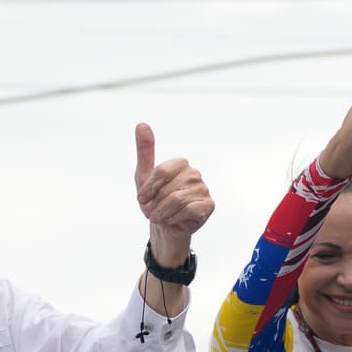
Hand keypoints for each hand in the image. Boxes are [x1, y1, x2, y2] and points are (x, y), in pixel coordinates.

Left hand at [134, 123, 214, 266]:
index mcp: (181, 164)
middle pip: (168, 189)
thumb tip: (142, 124)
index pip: (161, 172)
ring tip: (162, 216)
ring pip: (177, 200)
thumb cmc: (154, 201)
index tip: (142, 199)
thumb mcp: (143, 176)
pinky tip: (174, 219)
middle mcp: (194, 174)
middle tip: (154, 210)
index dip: (148, 189)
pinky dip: (175, 218)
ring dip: (163, 213)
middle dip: (155, 204)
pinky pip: (189, 210)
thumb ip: (144, 151)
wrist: (164, 226)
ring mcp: (203, 189)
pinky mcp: (209, 205)